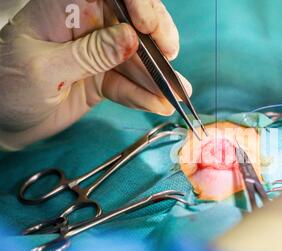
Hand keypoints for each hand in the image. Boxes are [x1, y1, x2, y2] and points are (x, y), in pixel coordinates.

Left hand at [0, 0, 191, 149]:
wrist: (3, 122)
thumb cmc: (8, 87)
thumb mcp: (44, 69)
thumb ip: (89, 54)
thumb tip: (131, 39)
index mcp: (63, 9)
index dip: (136, 3)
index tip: (148, 26)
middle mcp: (85, 26)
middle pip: (132, 24)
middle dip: (156, 42)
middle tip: (170, 60)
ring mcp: (97, 53)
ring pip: (136, 59)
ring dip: (157, 77)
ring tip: (177, 93)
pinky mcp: (103, 77)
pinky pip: (129, 84)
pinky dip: (144, 95)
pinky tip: (159, 103)